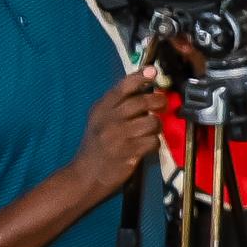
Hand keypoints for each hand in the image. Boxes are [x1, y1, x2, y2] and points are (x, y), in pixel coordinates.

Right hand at [77, 69, 167, 201]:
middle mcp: (108, 120)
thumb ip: (117, 106)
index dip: (139, 77)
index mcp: (101, 109)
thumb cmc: (96, 146)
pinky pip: (153, 142)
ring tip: (151, 130)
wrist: (85, 175)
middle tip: (162, 104)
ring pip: (151, 122)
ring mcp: (118, 137)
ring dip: (156, 126)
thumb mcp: (99, 121)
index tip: (152, 71)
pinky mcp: (128, 153)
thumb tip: (144, 88)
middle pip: (141, 102)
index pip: (122, 87)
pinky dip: (154, 144)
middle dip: (157, 101)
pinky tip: (147, 146)